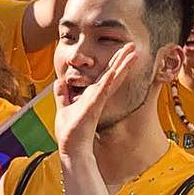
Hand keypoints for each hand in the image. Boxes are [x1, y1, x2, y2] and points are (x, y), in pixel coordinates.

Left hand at [55, 42, 136, 158]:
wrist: (71, 148)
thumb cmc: (70, 132)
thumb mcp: (63, 107)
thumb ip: (62, 94)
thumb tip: (59, 81)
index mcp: (91, 95)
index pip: (105, 75)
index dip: (114, 62)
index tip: (123, 51)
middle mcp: (97, 96)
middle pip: (113, 73)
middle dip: (123, 59)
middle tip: (134, 46)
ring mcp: (97, 100)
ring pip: (112, 79)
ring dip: (123, 65)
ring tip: (134, 53)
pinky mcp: (93, 107)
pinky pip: (103, 91)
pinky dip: (109, 81)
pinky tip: (115, 71)